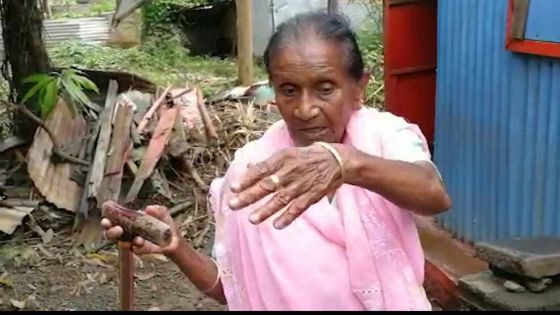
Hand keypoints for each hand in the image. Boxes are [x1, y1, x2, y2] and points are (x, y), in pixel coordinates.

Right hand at [101, 205, 181, 255]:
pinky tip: (142, 245)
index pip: (113, 222)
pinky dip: (139, 248)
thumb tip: (148, 208)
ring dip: (126, 241)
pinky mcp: (143, 250)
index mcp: (130, 222)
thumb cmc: (165, 224)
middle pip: (112, 235)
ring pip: (123, 243)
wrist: (175, 238)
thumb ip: (157, 210)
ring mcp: (134, 242)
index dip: (107, 221)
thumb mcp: (163, 214)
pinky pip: (137, 250)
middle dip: (111, 232)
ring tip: (137, 239)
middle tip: (118, 229)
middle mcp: (129, 233)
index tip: (106, 220)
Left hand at [228, 143, 343, 228]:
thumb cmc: (305, 157)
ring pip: (281, 199)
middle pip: (267, 185)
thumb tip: (247, 167)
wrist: (335, 160)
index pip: (261, 169)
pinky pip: (299, 207)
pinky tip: (277, 225)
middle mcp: (290, 171)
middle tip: (233, 205)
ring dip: (266, 210)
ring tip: (252, 220)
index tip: (233, 188)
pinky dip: (288, 216)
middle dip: (249, 196)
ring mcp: (301, 185)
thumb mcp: (286, 154)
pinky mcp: (312, 195)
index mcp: (282, 159)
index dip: (247, 179)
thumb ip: (267, 164)